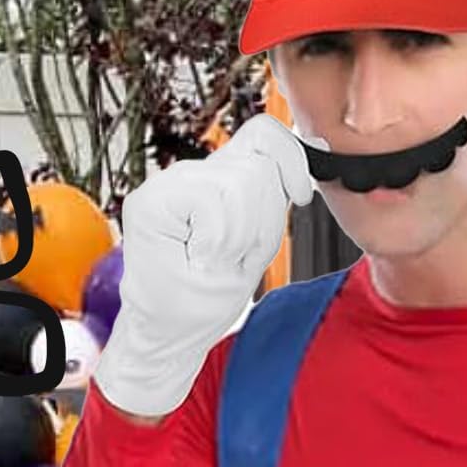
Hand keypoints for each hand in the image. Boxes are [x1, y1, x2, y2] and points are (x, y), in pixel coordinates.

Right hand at [92, 113, 314, 417]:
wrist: (174, 332)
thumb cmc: (211, 290)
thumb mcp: (261, 236)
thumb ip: (279, 188)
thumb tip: (318, 141)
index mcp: (221, 174)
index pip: (265, 135)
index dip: (291, 162)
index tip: (299, 197)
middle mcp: (192, 170)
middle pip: (258, 167)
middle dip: (261, 221)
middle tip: (234, 253)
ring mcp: (167, 183)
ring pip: (238, 185)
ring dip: (239, 235)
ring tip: (215, 258)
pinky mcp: (148, 201)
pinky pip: (211, 203)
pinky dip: (217, 240)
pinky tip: (198, 257)